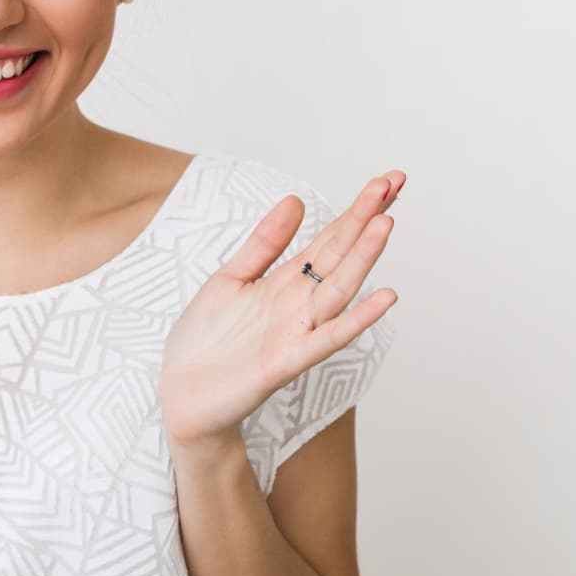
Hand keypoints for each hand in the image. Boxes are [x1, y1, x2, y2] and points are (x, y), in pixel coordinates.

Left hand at [156, 170, 403, 447]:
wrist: (181, 394)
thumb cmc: (206, 340)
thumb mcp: (231, 278)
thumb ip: (265, 243)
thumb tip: (296, 199)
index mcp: (284, 282)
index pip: (329, 238)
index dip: (355, 209)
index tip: (386, 180)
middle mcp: (298, 303)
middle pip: (339, 254)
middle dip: (364, 219)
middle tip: (394, 183)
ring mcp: (296, 331)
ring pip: (338, 288)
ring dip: (363, 257)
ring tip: (385, 223)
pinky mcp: (286, 360)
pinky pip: (327, 337)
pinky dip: (357, 318)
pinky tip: (385, 297)